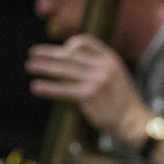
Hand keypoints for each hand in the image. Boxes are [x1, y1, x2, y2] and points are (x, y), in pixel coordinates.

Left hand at [26, 35, 149, 144]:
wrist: (132, 120)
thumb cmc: (122, 100)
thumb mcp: (117, 75)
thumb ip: (99, 64)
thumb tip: (72, 57)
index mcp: (110, 58)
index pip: (86, 42)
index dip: (70, 44)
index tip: (60, 50)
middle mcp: (103, 66)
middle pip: (71, 55)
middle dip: (49, 53)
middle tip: (33, 53)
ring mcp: (96, 80)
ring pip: (64, 70)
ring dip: (44, 67)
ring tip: (30, 66)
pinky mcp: (88, 95)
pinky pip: (64, 89)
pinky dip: (48, 88)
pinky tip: (37, 87)